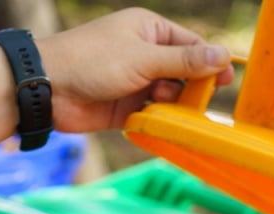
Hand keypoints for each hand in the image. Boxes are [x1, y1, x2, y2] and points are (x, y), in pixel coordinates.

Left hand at [37, 8, 234, 131]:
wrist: (47, 88)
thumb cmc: (92, 61)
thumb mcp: (144, 58)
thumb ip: (185, 61)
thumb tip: (223, 55)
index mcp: (149, 30)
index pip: (191, 44)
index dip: (210, 62)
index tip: (226, 81)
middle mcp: (144, 54)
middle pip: (184, 73)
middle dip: (191, 87)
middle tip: (195, 101)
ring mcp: (135, 81)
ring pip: (170, 96)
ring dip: (172, 105)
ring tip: (161, 106)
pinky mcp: (126, 107)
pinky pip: (153, 115)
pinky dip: (158, 121)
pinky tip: (157, 123)